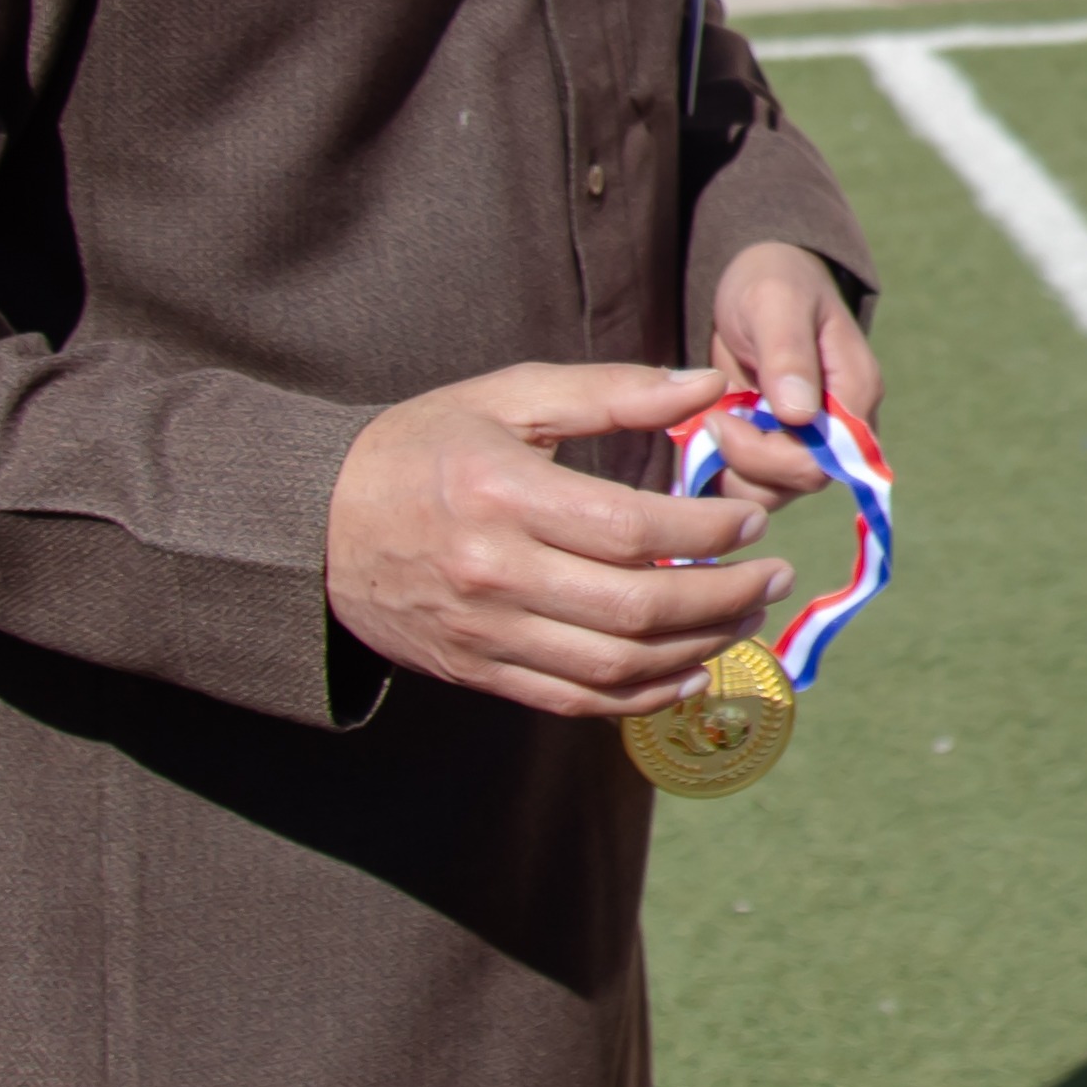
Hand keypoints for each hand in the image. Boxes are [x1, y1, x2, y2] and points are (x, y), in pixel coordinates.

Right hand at [325, 358, 785, 714]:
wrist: (314, 526)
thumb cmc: (419, 447)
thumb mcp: (506, 397)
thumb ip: (611, 391)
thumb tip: (706, 386)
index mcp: (502, 494)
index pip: (632, 530)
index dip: (706, 531)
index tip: (750, 520)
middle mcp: (494, 573)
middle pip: (636, 607)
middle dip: (724, 596)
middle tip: (773, 575)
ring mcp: (487, 634)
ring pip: (617, 665)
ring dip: (699, 648)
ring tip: (745, 617)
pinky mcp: (482, 673)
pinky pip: (579, 700)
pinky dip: (645, 695)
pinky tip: (690, 670)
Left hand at [705, 238, 881, 482]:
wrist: (757, 281)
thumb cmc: (774, 279)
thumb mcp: (775, 301)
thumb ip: (788, 354)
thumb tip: (800, 414)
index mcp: (854, 389)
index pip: (828, 456)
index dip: (770, 454)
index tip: (720, 419)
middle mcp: (841, 425)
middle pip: (803, 480)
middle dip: (745, 461)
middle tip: (707, 421)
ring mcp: (810, 439)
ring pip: (776, 492)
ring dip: (730, 471)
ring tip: (702, 428)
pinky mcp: (778, 446)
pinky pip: (754, 483)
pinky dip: (722, 471)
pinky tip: (700, 440)